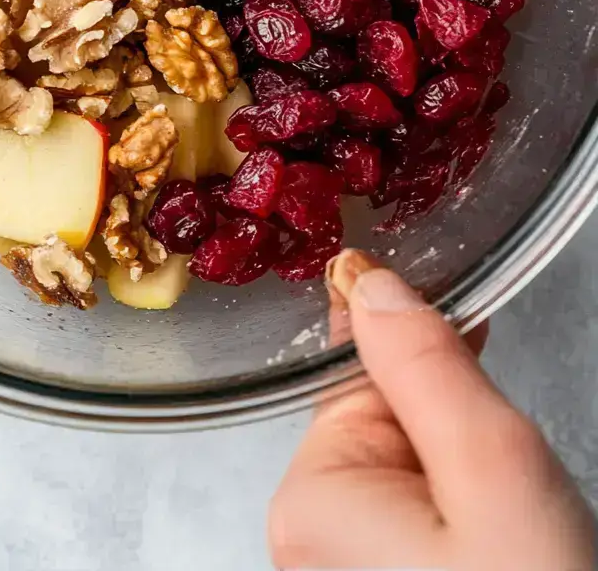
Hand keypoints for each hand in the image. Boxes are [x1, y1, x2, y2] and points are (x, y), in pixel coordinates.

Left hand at [269, 251, 596, 569]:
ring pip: (408, 476)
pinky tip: (509, 548)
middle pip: (382, 425)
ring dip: (464, 478)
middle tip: (516, 486)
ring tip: (520, 533)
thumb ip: (425, 365)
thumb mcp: (494, 470)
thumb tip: (366, 281)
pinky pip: (415, 524)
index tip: (477, 341)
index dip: (427, 355)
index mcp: (309, 500)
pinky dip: (463, 519)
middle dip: (453, 431)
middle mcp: (306, 541)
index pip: (359, 376)